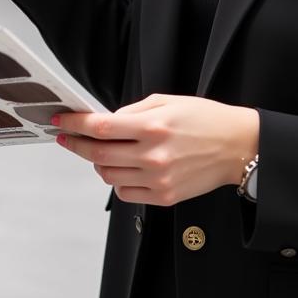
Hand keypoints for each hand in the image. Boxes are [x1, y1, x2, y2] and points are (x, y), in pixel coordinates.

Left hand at [55, 95, 259, 205]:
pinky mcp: (164, 197)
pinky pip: (125, 192)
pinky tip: (123, 167)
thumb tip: (104, 120)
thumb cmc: (203, 119)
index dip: (74, 125)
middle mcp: (153, 155)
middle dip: (75, 145)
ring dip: (97, 163)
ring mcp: (158, 179)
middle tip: (66, 137)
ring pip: (108, 176)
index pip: (100, 128)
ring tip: (101, 150)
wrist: (236, 147)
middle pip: (98, 155)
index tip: (60, 121)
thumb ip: (131, 111)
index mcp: (152, 126)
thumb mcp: (166, 101)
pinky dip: (117, 180)